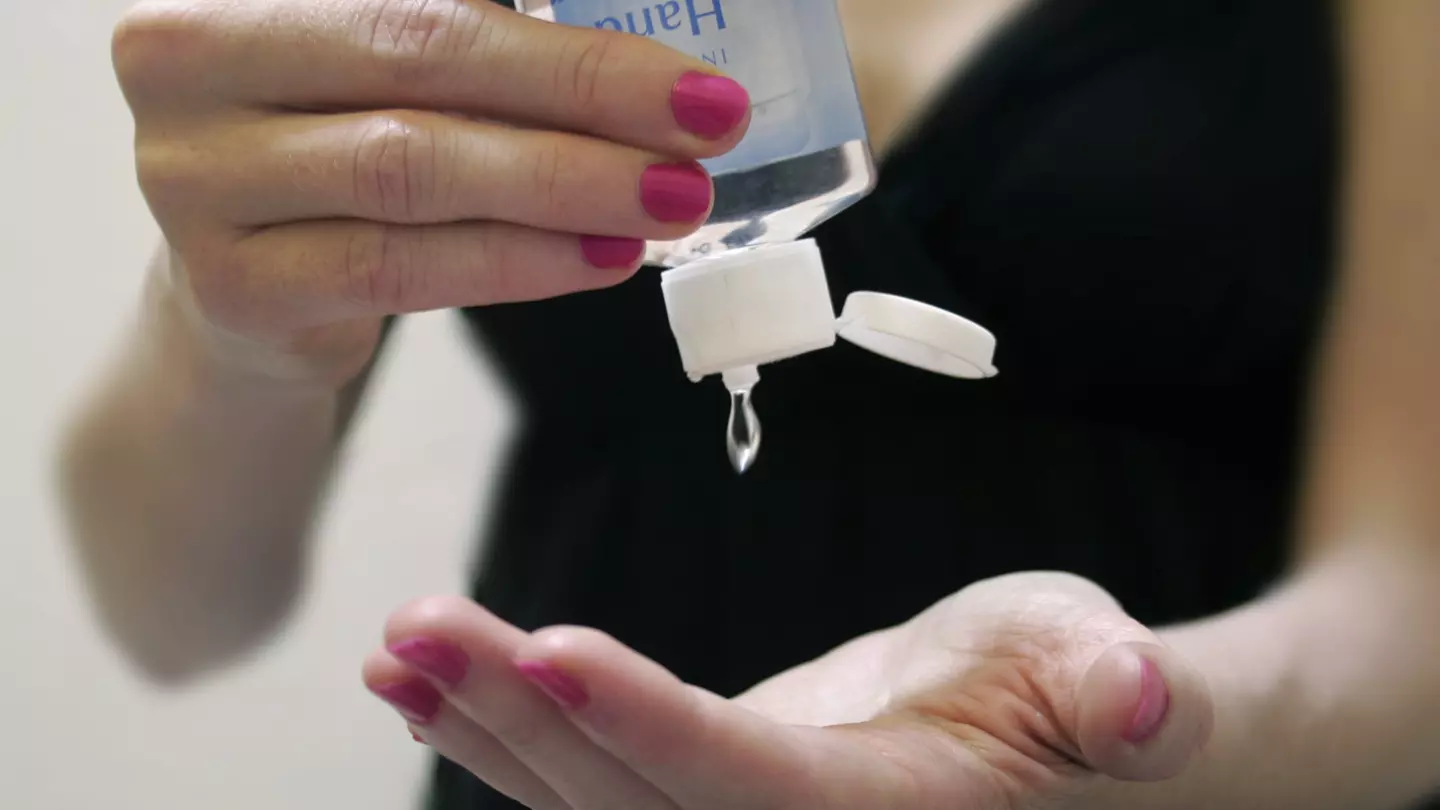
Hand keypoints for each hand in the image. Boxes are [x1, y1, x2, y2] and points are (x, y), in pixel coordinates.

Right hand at [112, 0, 749, 384]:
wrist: (252, 293)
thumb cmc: (344, 155)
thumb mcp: (392, 73)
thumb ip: (480, 45)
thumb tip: (656, 62)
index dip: (559, 23)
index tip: (681, 56)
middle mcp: (190, 59)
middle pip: (423, 54)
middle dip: (585, 87)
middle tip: (708, 119)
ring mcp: (194, 178)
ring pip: (416, 165)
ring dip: (569, 181)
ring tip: (675, 196)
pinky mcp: (233, 285)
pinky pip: (401, 265)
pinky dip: (521, 260)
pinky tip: (605, 255)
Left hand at [363, 572, 1213, 808]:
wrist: (1019, 729)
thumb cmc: (1063, 685)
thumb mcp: (1097, 664)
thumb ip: (1118, 694)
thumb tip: (1146, 699)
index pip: (752, 788)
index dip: (652, 728)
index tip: (554, 651)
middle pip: (637, 801)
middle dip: (525, 713)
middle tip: (423, 625)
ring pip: (587, 801)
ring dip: (486, 722)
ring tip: (400, 644)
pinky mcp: (690, 806)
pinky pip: (582, 784)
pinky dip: (501, 733)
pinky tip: (427, 679)